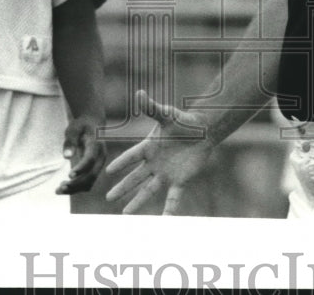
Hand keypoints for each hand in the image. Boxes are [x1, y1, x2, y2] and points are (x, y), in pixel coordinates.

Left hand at [56, 116, 106, 194]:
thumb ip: (70, 141)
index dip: (81, 168)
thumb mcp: (73, 129)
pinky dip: (77, 187)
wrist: (92, 124)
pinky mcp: (95, 169)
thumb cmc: (81, 126)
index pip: (90, 159)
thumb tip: (66, 157)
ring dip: (75, 188)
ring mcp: (99, 164)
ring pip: (90, 182)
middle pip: (91, 175)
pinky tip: (64, 187)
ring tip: (58, 190)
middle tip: (59, 188)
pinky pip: (88, 182)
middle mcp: (101, 156)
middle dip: (76, 184)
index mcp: (96, 144)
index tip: (68, 176)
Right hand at [105, 90, 213, 214]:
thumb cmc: (185, 120)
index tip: (107, 171)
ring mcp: (166, 173)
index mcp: (149, 146)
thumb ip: (152, 107)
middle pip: (135, 178)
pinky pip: (173, 197)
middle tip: (109, 198)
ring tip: (125, 214)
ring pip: (148, 190)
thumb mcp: (167, 114)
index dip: (120, 164)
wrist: (205, 130)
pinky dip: (169, 209)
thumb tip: (140, 93)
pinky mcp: (180, 179)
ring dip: (137, 202)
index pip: (130, 157)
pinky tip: (164, 221)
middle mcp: (155, 162)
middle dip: (122, 188)